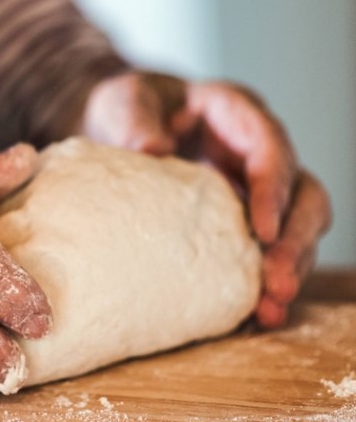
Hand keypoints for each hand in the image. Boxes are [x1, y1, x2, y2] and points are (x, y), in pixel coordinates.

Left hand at [79, 71, 330, 326]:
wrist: (120, 128)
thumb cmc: (127, 110)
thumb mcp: (123, 103)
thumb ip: (134, 119)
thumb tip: (150, 148)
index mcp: (235, 114)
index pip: (269, 148)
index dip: (273, 189)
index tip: (262, 231)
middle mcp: (256, 153)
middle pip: (302, 195)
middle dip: (295, 241)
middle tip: (276, 284)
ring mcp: (253, 189)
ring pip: (294, 231)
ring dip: (287, 271)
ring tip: (268, 312)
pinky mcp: (240, 222)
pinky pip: (262, 254)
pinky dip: (258, 285)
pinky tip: (249, 319)